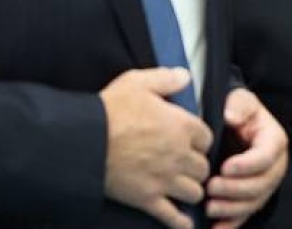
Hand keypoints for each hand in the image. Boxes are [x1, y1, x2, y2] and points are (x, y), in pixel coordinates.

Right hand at [101, 67, 213, 228]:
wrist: (84, 140)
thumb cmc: (110, 109)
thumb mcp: (139, 81)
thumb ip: (167, 78)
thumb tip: (185, 77)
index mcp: (181, 126)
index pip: (207, 137)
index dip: (199, 139)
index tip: (191, 141)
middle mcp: (179, 155)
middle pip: (204, 167)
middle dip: (197, 166)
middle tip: (186, 164)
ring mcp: (164, 179)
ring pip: (195, 191)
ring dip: (191, 189)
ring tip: (184, 186)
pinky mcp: (147, 199)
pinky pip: (172, 216)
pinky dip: (181, 222)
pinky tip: (186, 223)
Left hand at [206, 88, 288, 228]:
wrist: (236, 124)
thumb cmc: (238, 111)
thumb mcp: (241, 100)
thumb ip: (238, 105)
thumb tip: (230, 116)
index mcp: (274, 141)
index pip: (266, 156)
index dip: (247, 165)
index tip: (225, 167)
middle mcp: (275, 166)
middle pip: (261, 184)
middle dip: (236, 189)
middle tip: (211, 187)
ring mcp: (265, 184)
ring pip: (254, 203)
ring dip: (232, 209)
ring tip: (209, 207)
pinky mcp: (253, 198)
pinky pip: (245, 215)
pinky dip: (231, 224)